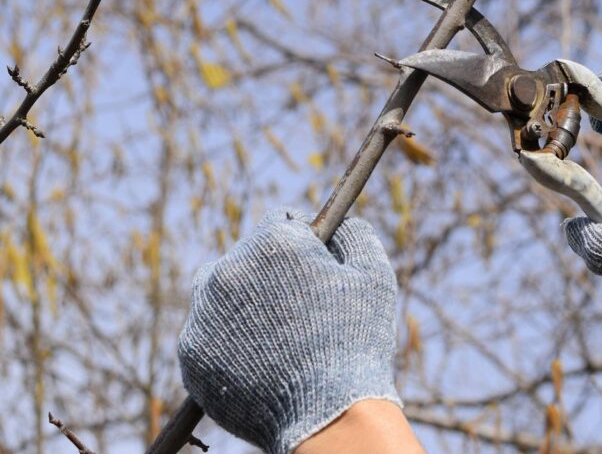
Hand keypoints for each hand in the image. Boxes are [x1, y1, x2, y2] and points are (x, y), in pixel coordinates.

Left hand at [178, 208, 400, 453]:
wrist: (327, 414)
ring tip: (275, 334)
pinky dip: (228, 343)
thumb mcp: (375, 275)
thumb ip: (355, 233)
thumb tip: (340, 222)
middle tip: (297, 306)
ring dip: (242, 304)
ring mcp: (204, 313)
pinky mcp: (191, 354)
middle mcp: (229, 269)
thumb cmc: (356, 341)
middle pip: (246, 256)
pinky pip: (208, 335)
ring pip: (220, 294)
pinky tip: (259, 359)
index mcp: (274, 242)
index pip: (281, 221)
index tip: (312, 263)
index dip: (303, 240)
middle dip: (270, 272)